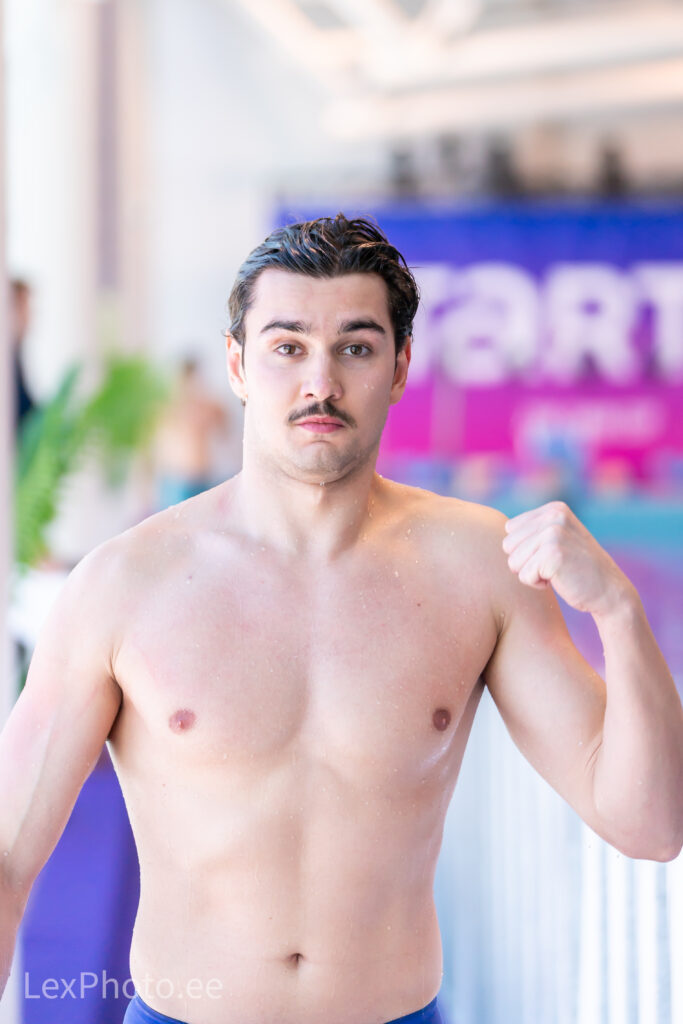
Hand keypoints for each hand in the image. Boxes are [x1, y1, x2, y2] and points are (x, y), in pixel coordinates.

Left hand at [502, 500, 631, 616]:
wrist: (610, 592)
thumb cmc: (578, 569)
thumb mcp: (558, 538)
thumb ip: (535, 529)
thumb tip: (503, 525)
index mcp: (554, 509)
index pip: (510, 529)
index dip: (526, 549)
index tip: (551, 554)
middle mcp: (554, 516)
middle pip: (508, 545)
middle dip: (526, 562)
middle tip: (553, 565)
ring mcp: (554, 534)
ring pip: (513, 562)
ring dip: (531, 574)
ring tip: (556, 572)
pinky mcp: (553, 554)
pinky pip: (524, 576)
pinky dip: (538, 584)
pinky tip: (559, 580)